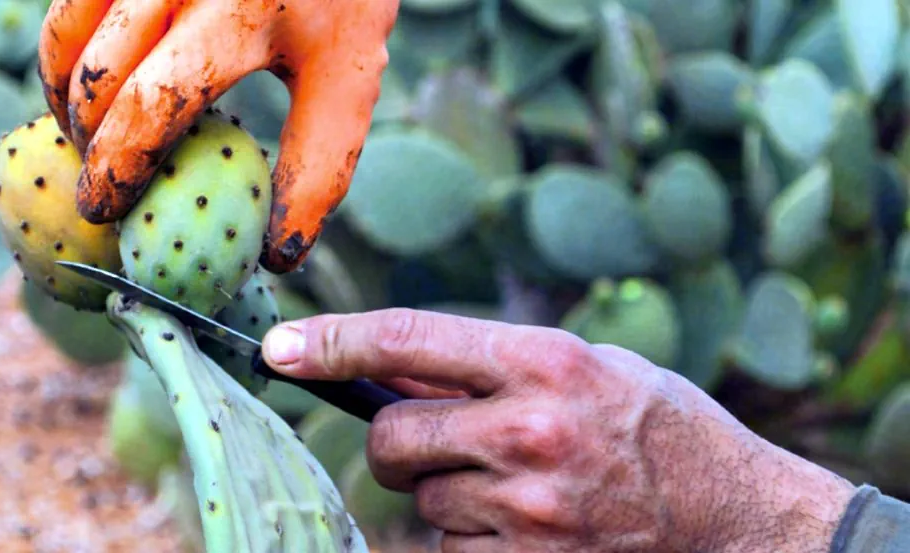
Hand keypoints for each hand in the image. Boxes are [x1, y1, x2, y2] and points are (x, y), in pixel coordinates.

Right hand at [36, 0, 398, 272]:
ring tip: (87, 142)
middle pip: (98, 73)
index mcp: (241, 11)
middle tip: (98, 189)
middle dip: (87, 141)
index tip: (103, 211)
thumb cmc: (344, 5)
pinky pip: (72, 4)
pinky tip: (89, 90)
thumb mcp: (349, 81)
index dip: (118, 165)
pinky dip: (68, 53)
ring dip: (62, 97)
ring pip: (66, 32)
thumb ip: (319, 168)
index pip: (153, 101)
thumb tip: (278, 258)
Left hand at [260, 308, 857, 552]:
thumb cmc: (657, 429)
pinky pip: (454, 550)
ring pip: (426, 500)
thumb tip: (395, 374)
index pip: (406, 340)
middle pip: (394, 435)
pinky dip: (476, 539)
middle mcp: (530, 431)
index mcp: (545, 361)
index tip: (281, 350)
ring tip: (524, 488)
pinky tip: (532, 527)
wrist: (738, 520)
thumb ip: (494, 368)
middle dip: (398, 443)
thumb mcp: (587, 368)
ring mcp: (529, 508)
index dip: (332, 342)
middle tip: (433, 444)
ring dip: (452, 494)